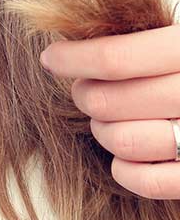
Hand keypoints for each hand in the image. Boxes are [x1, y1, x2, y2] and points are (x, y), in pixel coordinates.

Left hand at [40, 22, 179, 199]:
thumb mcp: (172, 39)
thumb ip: (136, 41)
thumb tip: (74, 44)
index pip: (115, 58)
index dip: (72, 59)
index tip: (51, 58)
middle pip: (108, 101)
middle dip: (84, 95)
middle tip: (84, 91)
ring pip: (123, 140)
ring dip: (102, 131)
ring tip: (106, 119)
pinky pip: (148, 180)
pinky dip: (124, 170)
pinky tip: (122, 156)